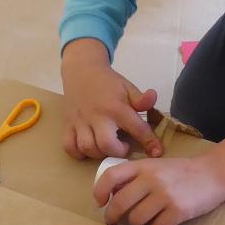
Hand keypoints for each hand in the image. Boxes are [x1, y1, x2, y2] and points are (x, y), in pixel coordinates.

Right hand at [61, 40, 162, 159]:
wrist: (81, 70)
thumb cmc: (108, 82)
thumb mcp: (128, 87)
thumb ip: (141, 99)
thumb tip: (153, 97)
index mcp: (116, 107)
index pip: (137, 129)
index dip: (149, 142)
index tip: (156, 152)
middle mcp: (97, 116)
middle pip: (107, 144)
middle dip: (118, 152)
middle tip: (123, 146)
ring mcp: (80, 121)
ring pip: (87, 148)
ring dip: (99, 153)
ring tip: (107, 147)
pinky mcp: (68, 125)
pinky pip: (69, 147)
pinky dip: (78, 153)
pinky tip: (89, 148)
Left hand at [94, 154, 224, 224]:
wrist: (213, 173)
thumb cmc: (181, 172)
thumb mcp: (156, 166)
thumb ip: (135, 176)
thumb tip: (111, 196)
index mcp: (144, 166)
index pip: (111, 177)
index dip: (99, 192)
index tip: (99, 203)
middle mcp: (152, 179)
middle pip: (119, 204)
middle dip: (112, 216)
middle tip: (113, 220)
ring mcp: (165, 196)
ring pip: (136, 219)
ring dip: (138, 222)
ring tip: (147, 217)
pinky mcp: (178, 211)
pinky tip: (164, 219)